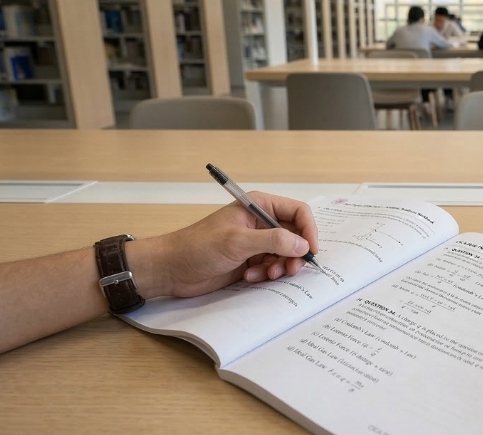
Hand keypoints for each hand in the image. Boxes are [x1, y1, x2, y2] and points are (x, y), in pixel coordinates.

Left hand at [127, 192, 318, 298]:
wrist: (172, 269)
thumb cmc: (198, 246)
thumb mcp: (238, 242)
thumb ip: (273, 241)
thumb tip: (303, 245)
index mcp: (259, 206)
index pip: (298, 212)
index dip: (308, 230)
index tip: (310, 251)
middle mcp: (262, 222)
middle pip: (295, 235)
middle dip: (294, 254)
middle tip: (289, 270)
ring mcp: (257, 242)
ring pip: (286, 254)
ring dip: (279, 267)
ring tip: (263, 274)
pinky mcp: (251, 260)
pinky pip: (272, 267)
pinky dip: (265, 274)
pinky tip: (249, 276)